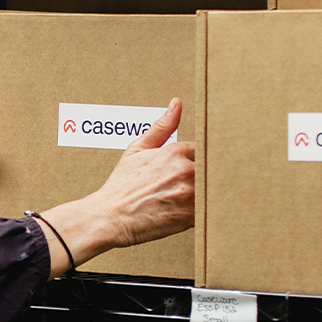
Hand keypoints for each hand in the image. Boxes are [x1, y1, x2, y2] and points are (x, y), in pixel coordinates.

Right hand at [36, 98, 194, 277]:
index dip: (193, 162)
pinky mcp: (190, 216)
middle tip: (184, 188)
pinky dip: (200, 212)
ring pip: (210, 190)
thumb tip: (176, 104)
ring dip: (203, 194)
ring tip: (183, 200)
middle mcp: (185, 170)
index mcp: (175, 152)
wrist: (110, 217)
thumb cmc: (121, 186)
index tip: (184, 172)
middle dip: (200, 178)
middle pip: (209, 170)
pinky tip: (184, 212)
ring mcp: (189, 194)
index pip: (201, 152)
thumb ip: (161, 127)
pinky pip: (208, 210)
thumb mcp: (137, 150)